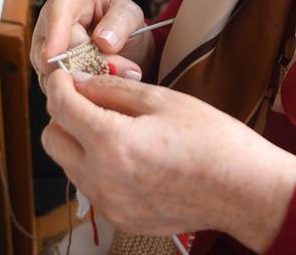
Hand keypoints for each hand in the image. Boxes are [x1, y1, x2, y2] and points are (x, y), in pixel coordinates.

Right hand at [30, 0, 152, 92]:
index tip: (54, 53)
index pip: (57, 11)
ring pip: (51, 71)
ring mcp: (45, 49)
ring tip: (116, 79)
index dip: (55, 32)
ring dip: (83, 81)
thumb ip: (121, 23)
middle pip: (53, 47)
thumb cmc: (123, 24)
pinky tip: (99, 90)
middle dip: (83, 64)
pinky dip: (78, 91)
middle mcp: (50, 21)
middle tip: (120, 71)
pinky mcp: (48, 73)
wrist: (123, 47)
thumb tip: (103, 41)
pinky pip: (56, 87)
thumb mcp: (130, 16)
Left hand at [42, 70, 295, 249]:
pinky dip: (100, 168)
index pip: (60, 107)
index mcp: (111, 142)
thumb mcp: (161, 100)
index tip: (65, 75)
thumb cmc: (211, 139)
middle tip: (91, 101)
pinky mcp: (121, 220)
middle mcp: (102, 179)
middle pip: (52, 140)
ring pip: (69, 165)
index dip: (59, 84)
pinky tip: (132, 156)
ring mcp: (110, 204)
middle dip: (64, 116)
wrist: (243, 190)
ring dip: (81, 142)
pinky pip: (93, 188)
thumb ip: (111, 90)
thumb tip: (79, 82)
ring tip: (118, 128)